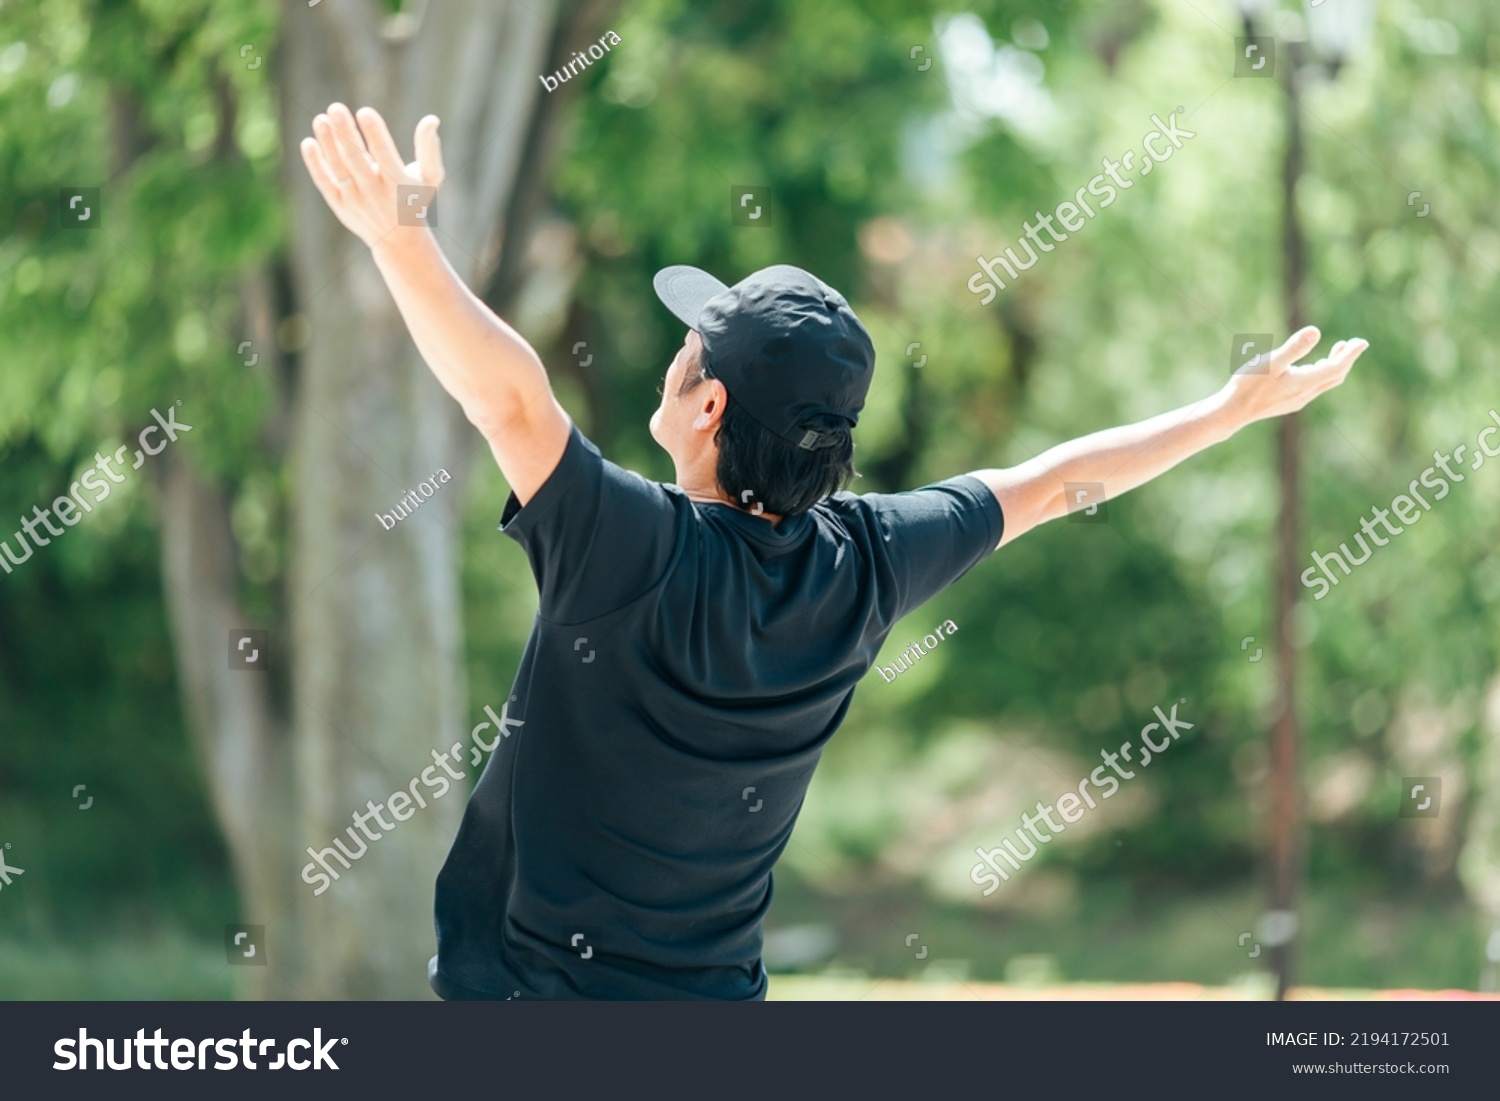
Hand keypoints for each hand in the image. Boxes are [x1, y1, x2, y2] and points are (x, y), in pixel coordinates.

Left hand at [299, 103, 444, 248]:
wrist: (398, 241)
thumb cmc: (415, 200)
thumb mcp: (430, 178)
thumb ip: (430, 150)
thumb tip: (432, 119)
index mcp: (399, 184)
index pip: (385, 155)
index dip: (375, 133)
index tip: (365, 112)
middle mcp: (376, 193)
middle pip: (356, 159)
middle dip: (345, 133)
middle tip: (336, 107)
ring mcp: (355, 200)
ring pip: (338, 168)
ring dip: (328, 143)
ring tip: (321, 119)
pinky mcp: (340, 205)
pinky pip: (325, 182)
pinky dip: (315, 164)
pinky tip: (308, 143)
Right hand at [1222, 326, 1367, 425]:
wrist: (1233, 412)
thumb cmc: (1248, 384)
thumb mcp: (1271, 361)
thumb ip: (1294, 347)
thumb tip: (1316, 331)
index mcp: (1305, 382)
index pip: (1336, 367)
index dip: (1351, 354)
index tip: (1362, 342)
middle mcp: (1306, 394)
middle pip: (1335, 376)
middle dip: (1346, 359)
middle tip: (1354, 344)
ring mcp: (1297, 400)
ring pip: (1324, 383)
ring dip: (1334, 366)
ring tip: (1337, 351)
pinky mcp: (1288, 403)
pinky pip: (1313, 388)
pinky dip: (1320, 374)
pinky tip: (1311, 368)